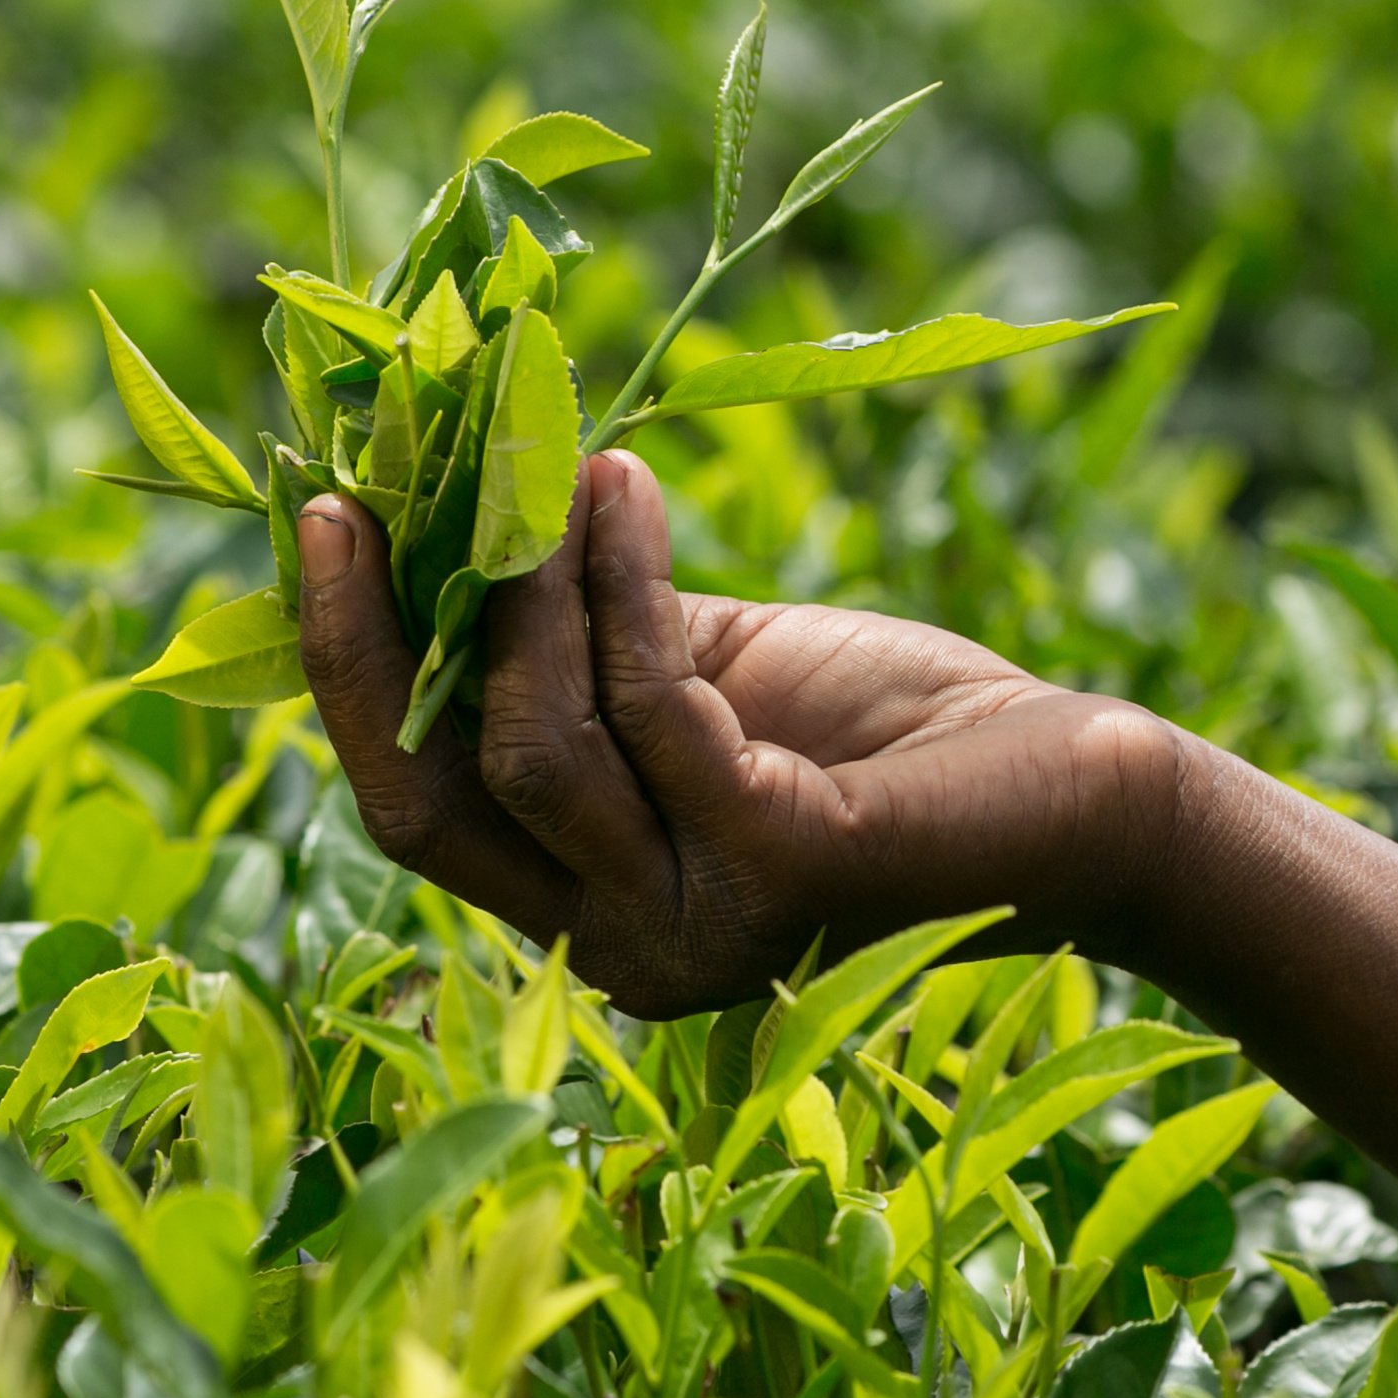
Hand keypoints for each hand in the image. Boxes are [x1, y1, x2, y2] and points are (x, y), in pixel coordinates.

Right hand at [294, 450, 1185, 1017]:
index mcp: (587, 899)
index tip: (324, 515)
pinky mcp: (779, 872)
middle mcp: (619, 946)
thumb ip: (581, 646)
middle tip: (359, 492)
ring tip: (546, 451)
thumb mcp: (701, 679)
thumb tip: (448, 516)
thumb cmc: (889, 732)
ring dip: (523, 579)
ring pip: (534, 744)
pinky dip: (625, 579)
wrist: (1074, 788)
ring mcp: (694, 927)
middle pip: (430, 800)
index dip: (351, 667)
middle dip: (371, 642)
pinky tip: (628, 485)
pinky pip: (653, 704)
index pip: (419, 801)